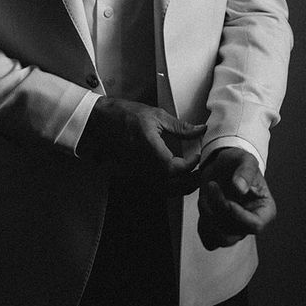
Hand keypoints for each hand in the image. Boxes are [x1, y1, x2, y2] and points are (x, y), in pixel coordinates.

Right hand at [78, 97, 205, 193]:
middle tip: (201, 173)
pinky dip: (169, 188)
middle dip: (189, 182)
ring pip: (163, 189)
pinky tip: (177, 180)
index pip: (173, 167)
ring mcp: (138, 171)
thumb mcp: (157, 116)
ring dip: (181, 187)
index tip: (197, 157)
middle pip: (170, 184)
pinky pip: (155, 187)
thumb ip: (181, 127)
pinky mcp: (136, 173)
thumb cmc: (127, 115)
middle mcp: (142, 163)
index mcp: (149, 147)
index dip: (189, 166)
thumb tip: (200, 130)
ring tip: (193, 178)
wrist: (103, 120)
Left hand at [197, 147, 275, 249]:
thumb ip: (245, 171)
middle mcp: (250, 223)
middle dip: (219, 210)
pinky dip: (202, 226)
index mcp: (264, 210)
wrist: (222, 165)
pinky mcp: (219, 229)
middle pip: (235, 233)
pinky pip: (209, 240)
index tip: (228, 201)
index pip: (256, 225)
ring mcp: (235, 229)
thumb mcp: (245, 159)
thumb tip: (240, 188)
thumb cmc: (237, 162)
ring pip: (221, 240)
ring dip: (208, 218)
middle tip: (212, 185)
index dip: (240, 216)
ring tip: (204, 196)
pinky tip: (203, 204)